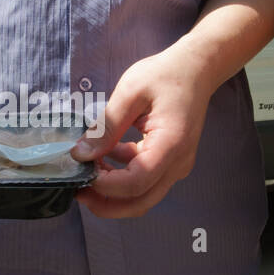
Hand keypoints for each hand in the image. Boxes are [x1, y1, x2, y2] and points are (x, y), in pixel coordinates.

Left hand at [70, 46, 213, 217]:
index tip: (82, 171)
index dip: (106, 185)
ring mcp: (176, 166)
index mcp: (170, 145)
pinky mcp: (170, 163)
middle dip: (106, 204)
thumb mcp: (130, 93)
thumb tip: (80, 154)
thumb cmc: (165, 75)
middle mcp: (178, 163)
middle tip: (77, 191)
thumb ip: (106, 126)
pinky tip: (104, 157)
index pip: (136, 182)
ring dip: (112, 192)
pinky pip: (145, 181)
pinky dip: (121, 177)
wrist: (196, 70)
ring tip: (86, 172)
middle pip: (141, 202)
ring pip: (142, 196)